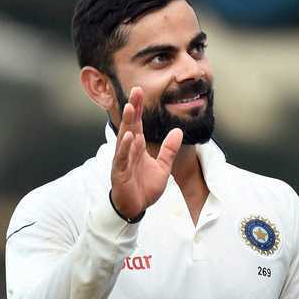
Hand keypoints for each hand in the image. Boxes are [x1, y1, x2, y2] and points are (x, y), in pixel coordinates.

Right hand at [110, 86, 182, 218]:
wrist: (136, 208)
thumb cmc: (145, 187)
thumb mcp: (163, 167)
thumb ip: (169, 149)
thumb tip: (178, 131)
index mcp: (138, 147)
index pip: (138, 123)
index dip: (139, 108)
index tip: (139, 91)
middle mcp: (128, 150)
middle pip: (131, 125)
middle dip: (133, 108)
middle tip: (135, 91)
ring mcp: (122, 160)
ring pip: (124, 138)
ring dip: (128, 123)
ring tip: (131, 107)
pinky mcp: (119, 172)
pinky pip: (122, 158)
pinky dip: (125, 147)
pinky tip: (128, 136)